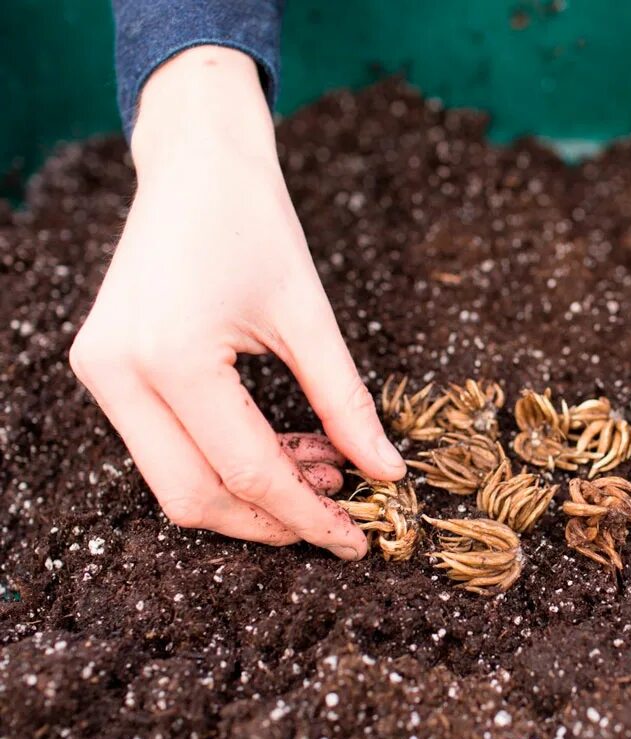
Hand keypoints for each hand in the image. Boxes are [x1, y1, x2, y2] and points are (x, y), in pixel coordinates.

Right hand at [70, 47, 404, 558]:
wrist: (196, 164)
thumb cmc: (256, 222)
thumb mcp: (310, 316)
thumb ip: (347, 403)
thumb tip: (386, 472)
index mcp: (171, 358)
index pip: (247, 473)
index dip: (308, 517)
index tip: (358, 540)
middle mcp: (119, 374)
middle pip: (195, 497)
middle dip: (272, 522)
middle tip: (340, 514)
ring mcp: (102, 374)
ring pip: (176, 482)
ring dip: (252, 494)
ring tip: (324, 470)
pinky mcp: (106, 369)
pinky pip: (167, 447)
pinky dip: (226, 462)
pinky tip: (286, 449)